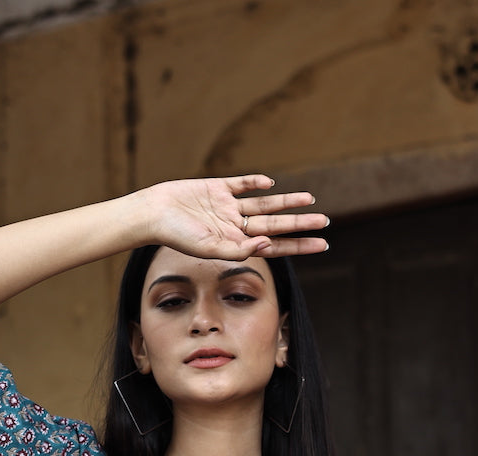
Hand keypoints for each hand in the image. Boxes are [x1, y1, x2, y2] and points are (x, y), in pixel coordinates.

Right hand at [137, 175, 328, 258]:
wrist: (151, 214)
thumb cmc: (176, 236)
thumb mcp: (209, 248)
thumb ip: (237, 250)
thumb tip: (266, 244)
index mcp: (236, 243)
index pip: (276, 245)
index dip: (299, 245)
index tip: (322, 245)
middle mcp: (235, 226)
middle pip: (275, 225)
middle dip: (300, 224)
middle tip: (325, 222)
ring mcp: (227, 206)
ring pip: (264, 205)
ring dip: (286, 202)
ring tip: (310, 199)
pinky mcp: (216, 188)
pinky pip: (240, 184)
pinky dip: (255, 183)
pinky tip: (270, 183)